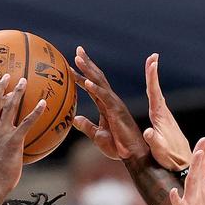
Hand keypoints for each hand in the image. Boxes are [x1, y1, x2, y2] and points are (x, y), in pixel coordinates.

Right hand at [0, 75, 46, 187]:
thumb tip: (2, 144)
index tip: (1, 84)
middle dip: (2, 86)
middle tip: (10, 75)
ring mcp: (2, 133)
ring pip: (10, 107)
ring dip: (18, 92)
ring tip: (25, 82)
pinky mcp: (13, 141)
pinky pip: (26, 123)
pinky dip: (35, 112)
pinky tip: (44, 104)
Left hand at [72, 46, 149, 161]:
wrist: (133, 154)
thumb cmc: (118, 146)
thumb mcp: (97, 135)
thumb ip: (86, 126)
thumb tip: (75, 119)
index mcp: (106, 105)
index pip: (92, 86)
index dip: (82, 74)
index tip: (72, 64)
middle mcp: (111, 101)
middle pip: (97, 78)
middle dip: (87, 64)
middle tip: (78, 50)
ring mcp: (115, 105)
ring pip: (100, 83)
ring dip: (88, 71)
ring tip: (78, 59)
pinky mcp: (117, 112)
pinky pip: (104, 98)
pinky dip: (95, 89)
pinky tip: (86, 82)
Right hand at [143, 53, 191, 171]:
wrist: (184, 165)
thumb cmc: (170, 159)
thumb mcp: (160, 151)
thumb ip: (154, 141)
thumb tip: (148, 131)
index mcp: (160, 117)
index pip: (155, 94)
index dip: (153, 78)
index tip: (152, 62)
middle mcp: (164, 114)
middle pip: (156, 90)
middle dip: (153, 73)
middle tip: (152, 56)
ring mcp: (165, 118)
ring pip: (157, 95)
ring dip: (153, 80)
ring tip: (151, 65)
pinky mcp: (164, 122)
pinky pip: (156, 102)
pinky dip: (153, 92)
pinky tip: (152, 90)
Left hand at [167, 137, 204, 204]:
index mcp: (201, 193)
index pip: (204, 170)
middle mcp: (198, 197)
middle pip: (199, 173)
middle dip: (201, 157)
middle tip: (204, 141)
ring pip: (192, 185)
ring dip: (194, 170)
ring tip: (196, 156)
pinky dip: (176, 199)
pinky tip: (174, 190)